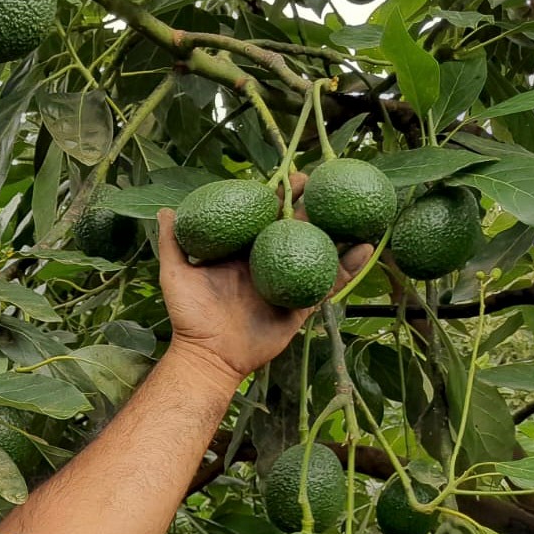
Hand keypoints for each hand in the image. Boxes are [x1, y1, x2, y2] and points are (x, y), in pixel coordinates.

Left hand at [155, 172, 372, 384]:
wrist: (210, 357)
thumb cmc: (189, 316)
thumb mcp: (176, 275)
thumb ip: (172, 243)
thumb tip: (167, 210)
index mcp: (241, 251)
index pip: (263, 216)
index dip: (278, 196)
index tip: (293, 176)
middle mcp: (265, 261)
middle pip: (294, 226)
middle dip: (311, 204)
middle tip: (328, 182)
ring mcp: (286, 280)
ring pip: (316, 249)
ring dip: (336, 229)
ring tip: (355, 208)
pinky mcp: (301, 302)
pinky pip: (328, 282)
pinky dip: (349, 266)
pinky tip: (366, 247)